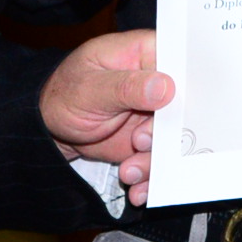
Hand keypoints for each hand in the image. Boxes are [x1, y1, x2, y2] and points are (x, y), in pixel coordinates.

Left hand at [41, 29, 171, 202]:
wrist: (50, 128)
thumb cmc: (64, 93)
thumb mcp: (90, 88)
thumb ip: (127, 86)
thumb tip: (165, 86)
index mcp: (146, 52)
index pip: (183, 61)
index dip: (191, 84)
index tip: (186, 108)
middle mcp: (157, 81)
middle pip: (185, 106)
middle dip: (170, 133)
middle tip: (140, 142)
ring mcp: (156, 113)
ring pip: (174, 138)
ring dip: (154, 161)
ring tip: (129, 171)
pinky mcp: (151, 140)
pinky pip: (161, 159)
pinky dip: (151, 177)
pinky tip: (137, 189)